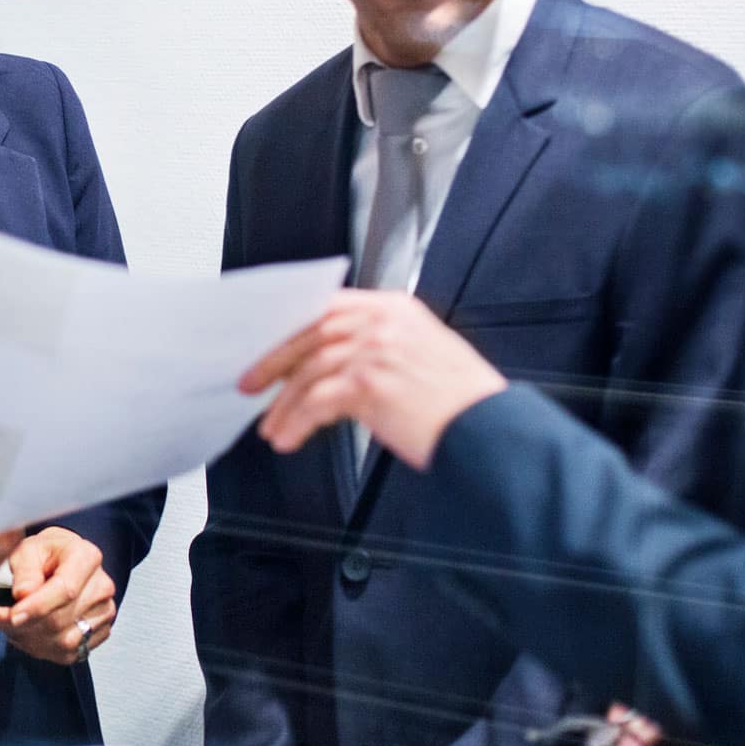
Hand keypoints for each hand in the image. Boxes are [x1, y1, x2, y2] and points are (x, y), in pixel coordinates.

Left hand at [0, 527, 115, 664]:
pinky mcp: (100, 632)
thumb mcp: (27, 550)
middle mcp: (102, 586)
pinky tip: (27, 635)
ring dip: (30, 640)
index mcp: (86, 557)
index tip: (12, 616)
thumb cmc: (44, 554)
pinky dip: (42, 650)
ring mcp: (104, 611)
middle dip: (24, 626)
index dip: (37, 607)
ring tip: (9, 626)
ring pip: (64, 642)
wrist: (62, 562)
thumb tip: (23, 594)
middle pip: (62, 619)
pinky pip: (69, 654)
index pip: (65, 590)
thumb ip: (25, 570)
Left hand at [240, 290, 506, 466]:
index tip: (271, 347)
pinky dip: (297, 422)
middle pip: (310, 332)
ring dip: (284, 404)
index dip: (293, 328)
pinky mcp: (370, 382)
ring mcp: (376, 348)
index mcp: (395, 308)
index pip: (328, 307)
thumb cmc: (462, 406)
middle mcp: (384, 321)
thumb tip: (324, 364)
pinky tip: (290, 438)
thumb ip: (377, 347)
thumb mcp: (422, 356)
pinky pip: (316, 401)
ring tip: (273, 427)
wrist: (492, 432)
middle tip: (252, 383)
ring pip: (309, 370)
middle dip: (274, 361)